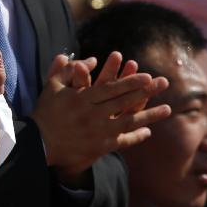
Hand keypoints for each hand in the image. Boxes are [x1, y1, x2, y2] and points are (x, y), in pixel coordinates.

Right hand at [31, 52, 170, 181]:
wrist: (39, 144)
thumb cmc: (46, 112)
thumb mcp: (52, 85)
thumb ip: (67, 68)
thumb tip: (91, 58)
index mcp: (82, 99)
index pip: (111, 88)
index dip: (130, 82)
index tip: (147, 76)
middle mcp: (92, 115)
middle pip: (124, 102)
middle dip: (145, 93)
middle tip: (163, 84)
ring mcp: (97, 132)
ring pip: (128, 122)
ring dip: (149, 115)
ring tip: (168, 109)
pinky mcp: (99, 147)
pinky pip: (121, 141)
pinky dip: (135, 136)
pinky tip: (148, 130)